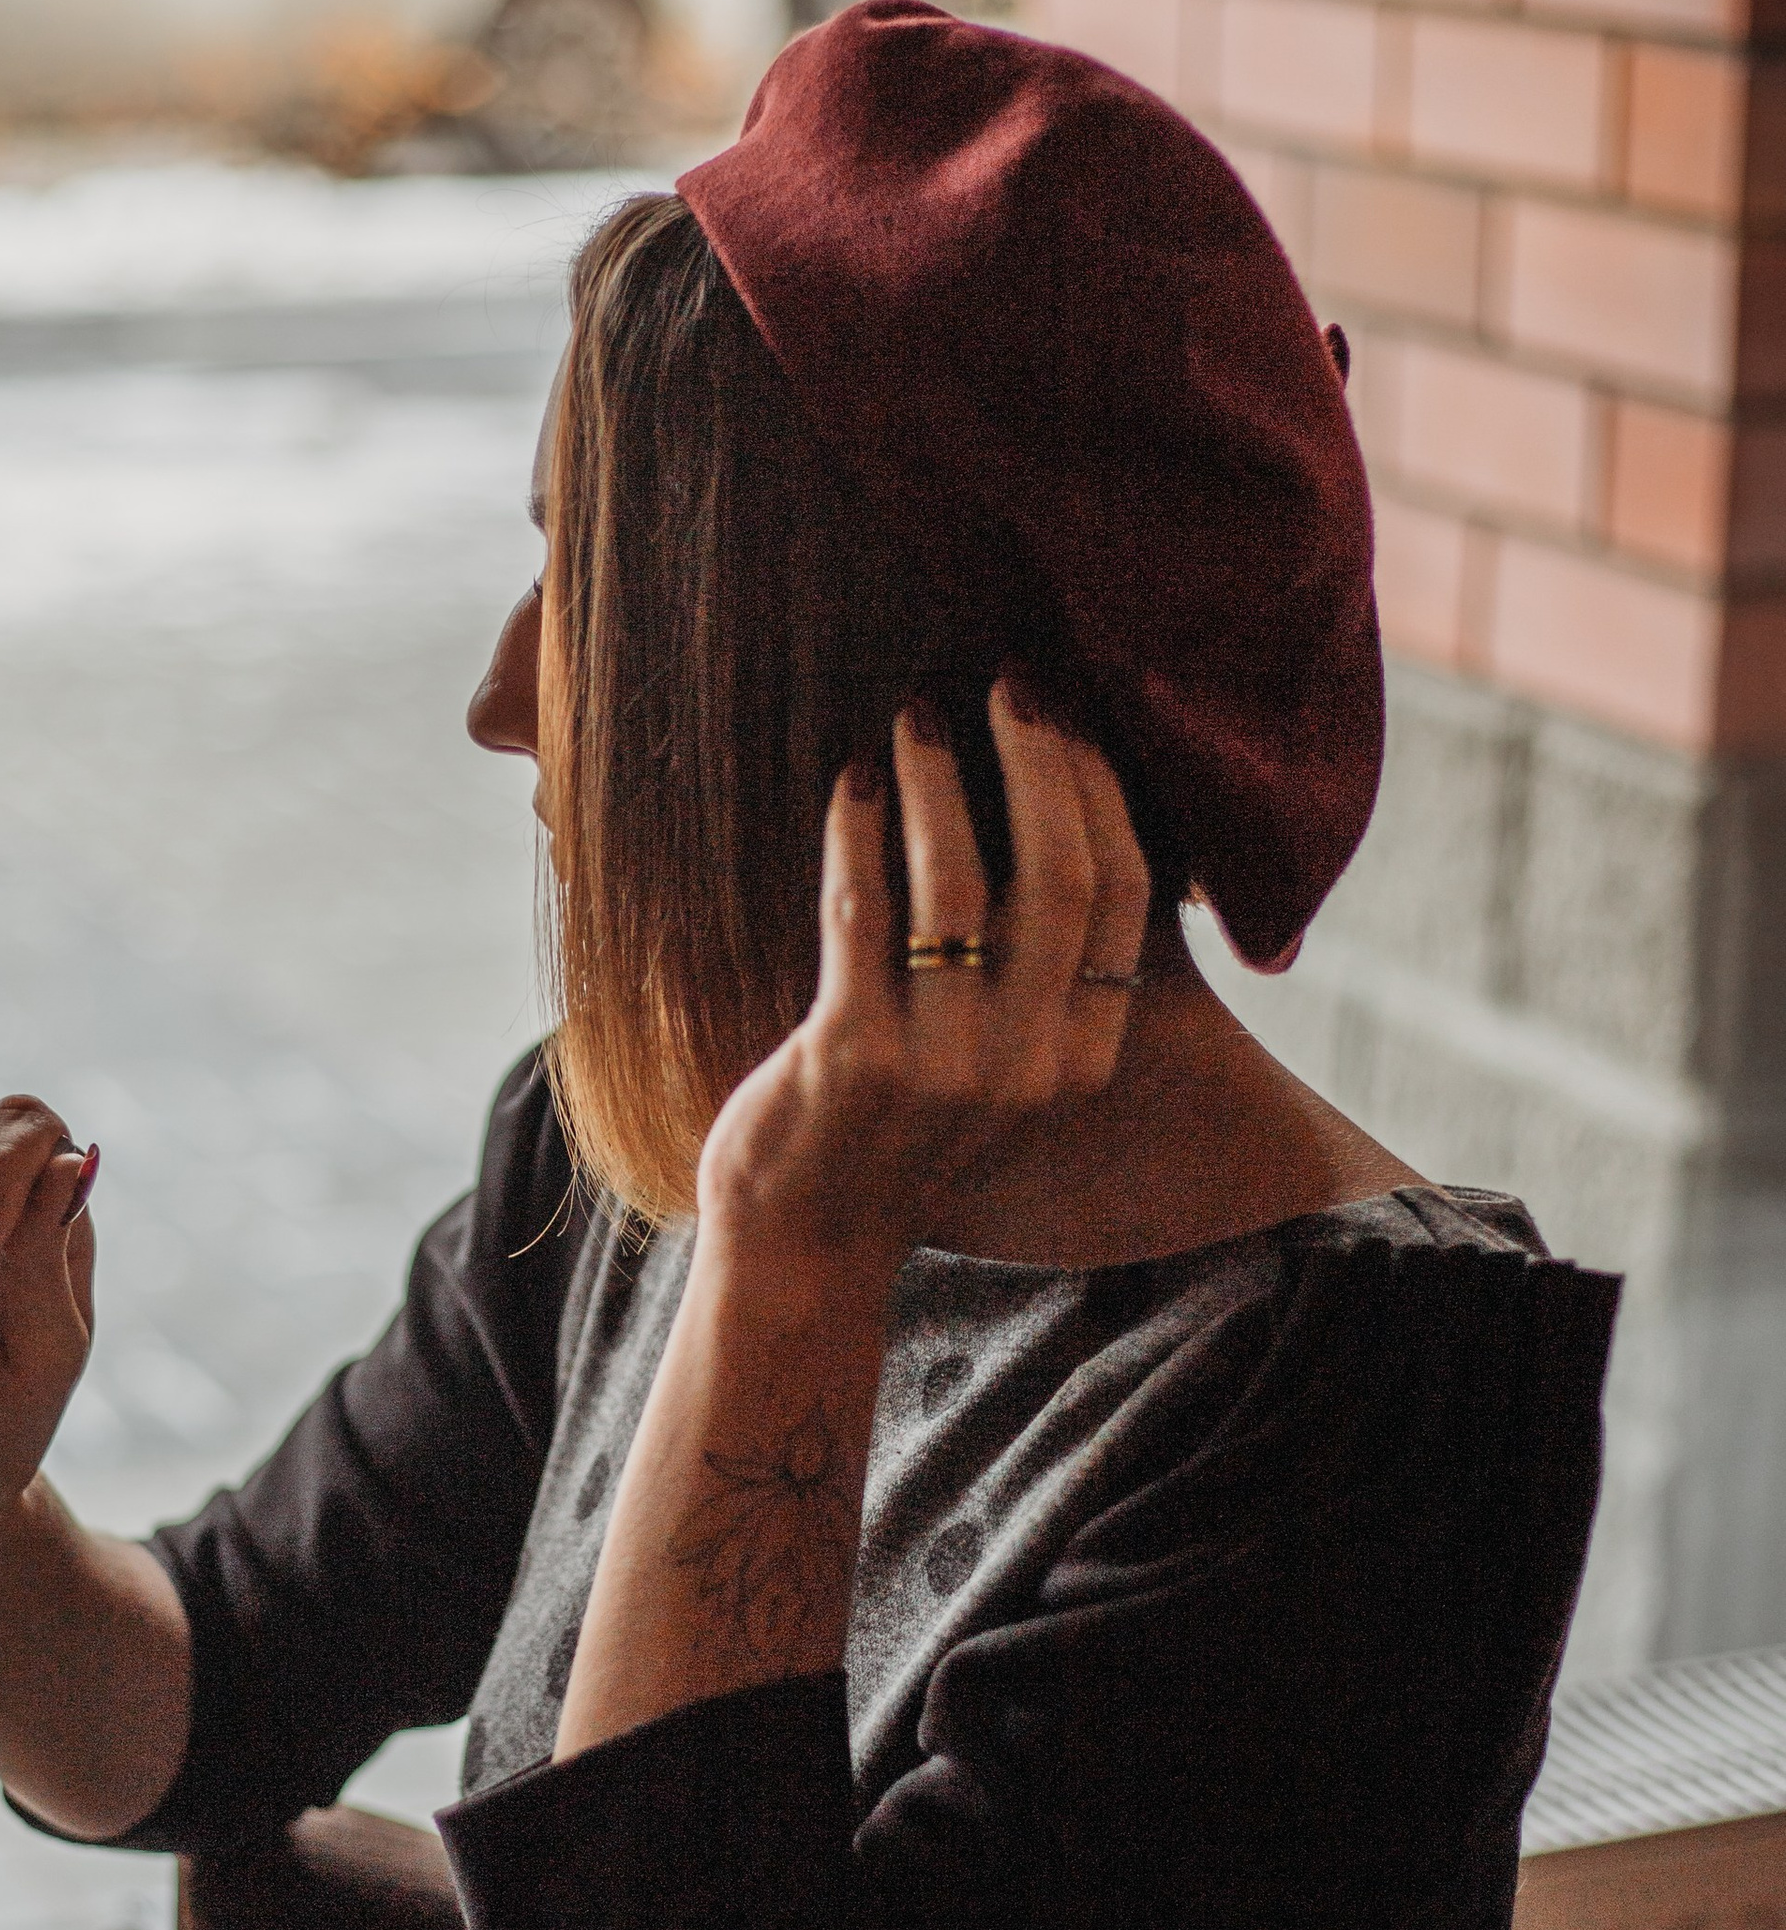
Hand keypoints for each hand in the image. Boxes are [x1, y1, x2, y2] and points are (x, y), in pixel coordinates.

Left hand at [694, 684, 1152, 1276]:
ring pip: (959, 885)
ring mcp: (941, 1065)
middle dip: (1036, 759)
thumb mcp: (1006, 1074)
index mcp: (1080, 1059)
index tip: (1065, 716)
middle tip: (1004, 684)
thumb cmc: (899, 1137)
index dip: (1099, 790)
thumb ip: (1045, 984)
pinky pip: (861, 914)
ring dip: (939, 781)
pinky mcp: (852, 1058)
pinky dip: (859, 832)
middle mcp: (1027, 1063)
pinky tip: (852, 782)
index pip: (1123, 895)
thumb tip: (1064, 829)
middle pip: (1060, 874)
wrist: (806, 1246)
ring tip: (912, 716)